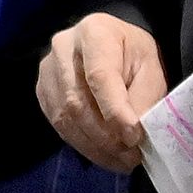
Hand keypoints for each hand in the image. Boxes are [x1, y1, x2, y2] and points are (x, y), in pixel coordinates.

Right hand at [39, 12, 162, 170]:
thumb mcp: (150, 67)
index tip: (133, 136)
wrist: (110, 44)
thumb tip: (133, 134)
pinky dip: (82, 144)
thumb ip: (144, 96)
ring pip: (65, 117)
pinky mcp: (42, 91)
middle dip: (105, 136)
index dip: (115, 110)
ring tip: (120, 160)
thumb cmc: (132, 53)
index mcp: (94, 32)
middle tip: (130, 155)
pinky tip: (102, 153)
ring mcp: (47, 70)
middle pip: (77, 101)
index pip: (99, 76)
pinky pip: (58, 124)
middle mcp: (62, 48)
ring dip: (94, 145)